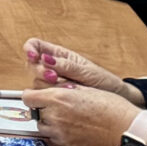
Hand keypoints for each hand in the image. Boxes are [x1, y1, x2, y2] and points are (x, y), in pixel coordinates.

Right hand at [22, 38, 141, 103]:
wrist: (116, 100)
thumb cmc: (105, 82)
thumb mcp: (87, 71)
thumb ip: (66, 66)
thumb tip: (46, 59)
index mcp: (59, 55)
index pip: (36, 46)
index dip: (30, 49)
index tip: (33, 56)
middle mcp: (53, 67)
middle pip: (32, 65)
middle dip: (40, 71)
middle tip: (54, 77)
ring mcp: (54, 83)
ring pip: (37, 82)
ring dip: (48, 86)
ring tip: (68, 88)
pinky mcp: (57, 97)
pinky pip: (46, 96)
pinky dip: (54, 97)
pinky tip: (67, 97)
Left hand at [25, 82, 142, 145]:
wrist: (127, 130)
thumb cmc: (113, 107)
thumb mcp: (86, 88)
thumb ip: (64, 89)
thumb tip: (54, 88)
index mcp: (58, 98)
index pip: (28, 97)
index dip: (33, 95)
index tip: (38, 95)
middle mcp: (55, 116)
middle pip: (34, 112)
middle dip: (42, 108)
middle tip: (56, 106)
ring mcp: (61, 133)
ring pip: (42, 126)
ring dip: (48, 121)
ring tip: (64, 117)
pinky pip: (53, 138)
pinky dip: (57, 133)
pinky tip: (71, 128)